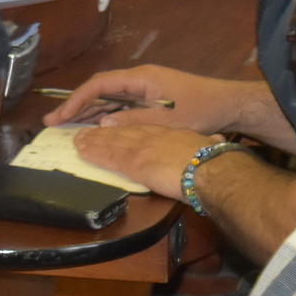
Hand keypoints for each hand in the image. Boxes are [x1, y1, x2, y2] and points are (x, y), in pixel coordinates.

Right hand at [42, 65, 248, 133]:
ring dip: (88, 111)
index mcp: (141, 78)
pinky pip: (120, 105)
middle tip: (51, 122)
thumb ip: (135, 121)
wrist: (228, 105)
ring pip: (109, 98)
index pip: (100, 85)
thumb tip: (103, 125)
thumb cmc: (201, 109)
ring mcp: (145, 89)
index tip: (59, 116)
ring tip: (64, 126)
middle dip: (75, 105)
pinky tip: (94, 127)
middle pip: (100, 90)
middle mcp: (140, 80)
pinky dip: (105, 115)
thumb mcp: (167, 119)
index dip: (77, 100)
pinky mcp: (151, 99)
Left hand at [74, 124, 217, 199]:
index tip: (115, 128)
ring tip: (78, 140)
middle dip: (103, 133)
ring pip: (112, 141)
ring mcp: (142, 147)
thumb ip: (208, 141)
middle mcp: (153, 135)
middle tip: (86, 133)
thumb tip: (217, 140)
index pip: (142, 128)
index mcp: (170, 132)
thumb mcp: (210, 143)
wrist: (210, 167)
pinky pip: (109, 155)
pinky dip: (94, 152)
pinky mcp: (134, 161)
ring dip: (93, 141)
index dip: (126, 128)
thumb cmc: (214, 158)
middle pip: (123, 132)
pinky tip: (83, 150)